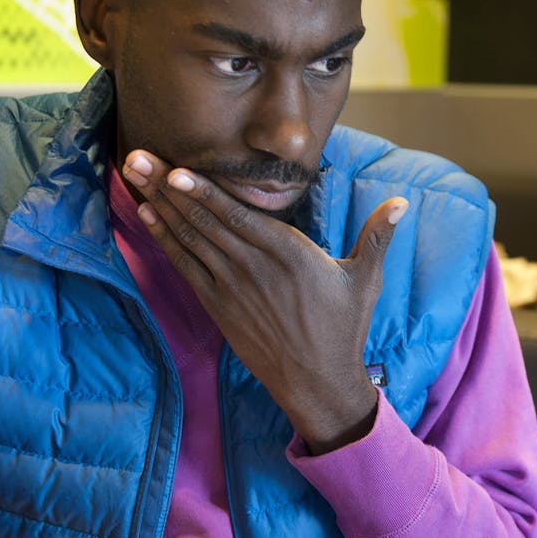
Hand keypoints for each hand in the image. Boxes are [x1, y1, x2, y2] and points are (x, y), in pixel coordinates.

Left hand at [122, 150, 407, 452]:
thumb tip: (402, 202)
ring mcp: (233, 288)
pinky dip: (165, 240)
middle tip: (137, 157)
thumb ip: (377, 236)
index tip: (176, 169)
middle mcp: (255, 268)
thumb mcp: (365, 279)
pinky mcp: (220, 306)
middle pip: (205, 220)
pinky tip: (148, 214)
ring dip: (159, 205)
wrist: (318, 381)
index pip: (238, 215)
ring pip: (190, 238)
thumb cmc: (343, 328)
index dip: (204, 192)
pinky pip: (186, 266)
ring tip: (134, 174)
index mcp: (289, 254)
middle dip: (168, 186)